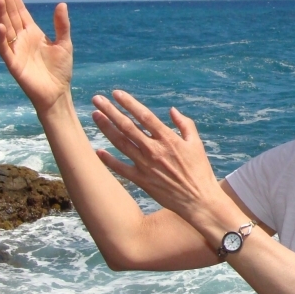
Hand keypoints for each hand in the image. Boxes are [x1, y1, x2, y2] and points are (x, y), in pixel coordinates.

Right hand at [0, 0, 72, 113]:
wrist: (58, 92)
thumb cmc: (60, 69)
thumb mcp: (64, 43)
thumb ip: (61, 25)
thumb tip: (62, 4)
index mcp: (33, 32)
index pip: (20, 11)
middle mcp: (22, 39)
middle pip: (11, 15)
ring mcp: (16, 50)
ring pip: (6, 28)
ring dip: (1, 14)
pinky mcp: (14, 63)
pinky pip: (5, 49)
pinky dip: (2, 38)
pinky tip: (1, 26)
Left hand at [91, 90, 222, 223]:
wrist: (197, 200)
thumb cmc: (200, 170)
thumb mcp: (196, 144)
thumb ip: (185, 124)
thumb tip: (172, 110)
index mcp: (168, 139)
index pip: (144, 116)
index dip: (129, 103)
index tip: (116, 93)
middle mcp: (154, 150)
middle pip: (127, 126)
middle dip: (110, 111)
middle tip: (97, 99)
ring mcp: (145, 165)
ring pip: (120, 143)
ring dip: (106, 128)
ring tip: (95, 116)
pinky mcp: (141, 180)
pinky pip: (120, 168)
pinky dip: (108, 160)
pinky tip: (98, 150)